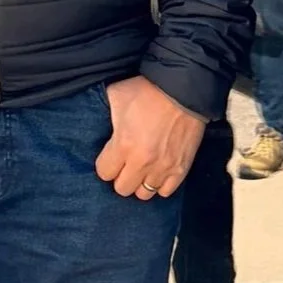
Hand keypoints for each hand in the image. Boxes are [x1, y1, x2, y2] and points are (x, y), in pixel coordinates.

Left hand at [96, 76, 203, 200]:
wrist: (184, 89)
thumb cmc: (148, 90)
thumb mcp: (118, 95)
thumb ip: (106, 114)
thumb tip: (99, 121)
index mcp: (123, 145)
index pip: (104, 173)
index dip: (106, 164)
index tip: (110, 156)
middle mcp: (142, 162)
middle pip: (122, 188)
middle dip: (121, 176)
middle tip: (125, 163)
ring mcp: (163, 167)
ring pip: (144, 194)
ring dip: (140, 182)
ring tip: (142, 169)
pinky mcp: (181, 168)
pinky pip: (165, 191)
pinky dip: (160, 184)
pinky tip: (158, 172)